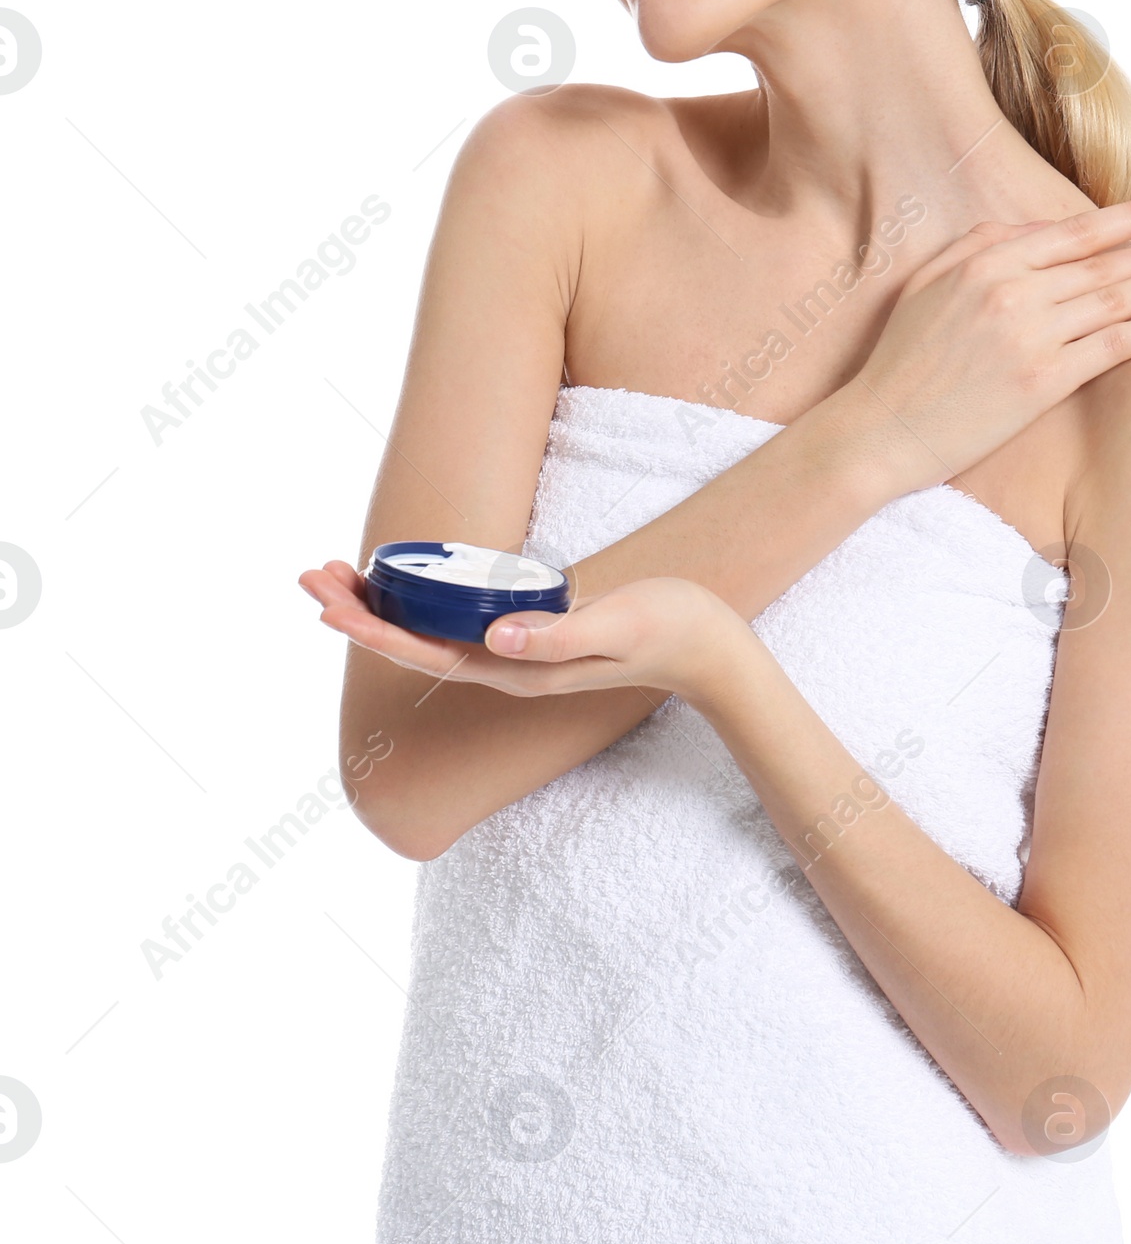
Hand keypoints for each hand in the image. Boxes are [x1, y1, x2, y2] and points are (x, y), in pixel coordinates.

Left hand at [300, 562, 748, 705]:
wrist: (707, 649)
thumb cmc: (668, 630)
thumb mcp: (617, 626)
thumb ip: (558, 636)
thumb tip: (493, 638)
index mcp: (517, 668)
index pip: (425, 652)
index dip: (372, 628)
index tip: (329, 602)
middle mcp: (507, 665)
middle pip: (413, 644)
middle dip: (358, 612)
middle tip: (309, 575)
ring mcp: (516, 652)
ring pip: (429, 633)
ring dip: (381, 606)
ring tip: (336, 577)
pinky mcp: (529, 634)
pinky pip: (455, 622)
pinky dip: (419, 601)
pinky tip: (406, 584)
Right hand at [844, 194, 1130, 486]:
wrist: (880, 429)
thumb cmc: (900, 360)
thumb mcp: (925, 284)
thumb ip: (976, 246)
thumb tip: (1031, 227)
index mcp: (984, 263)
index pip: (1073, 232)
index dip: (1127, 218)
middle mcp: (1011, 291)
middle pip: (1102, 263)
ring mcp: (1029, 336)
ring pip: (1114, 299)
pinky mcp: (1042, 381)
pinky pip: (1112, 346)